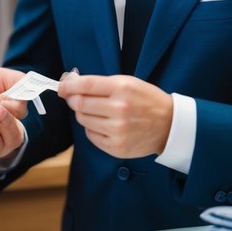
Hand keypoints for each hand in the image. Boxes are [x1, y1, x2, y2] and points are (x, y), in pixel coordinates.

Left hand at [57, 74, 173, 158]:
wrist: (170, 125)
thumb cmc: (146, 100)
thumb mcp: (128, 83)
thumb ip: (100, 84)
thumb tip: (70, 84)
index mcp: (122, 88)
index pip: (85, 85)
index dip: (68, 86)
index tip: (61, 87)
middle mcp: (119, 109)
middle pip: (79, 104)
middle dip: (73, 100)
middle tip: (76, 99)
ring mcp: (118, 130)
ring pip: (83, 120)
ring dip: (83, 114)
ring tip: (96, 112)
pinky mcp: (116, 147)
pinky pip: (91, 135)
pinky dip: (92, 128)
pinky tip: (104, 124)